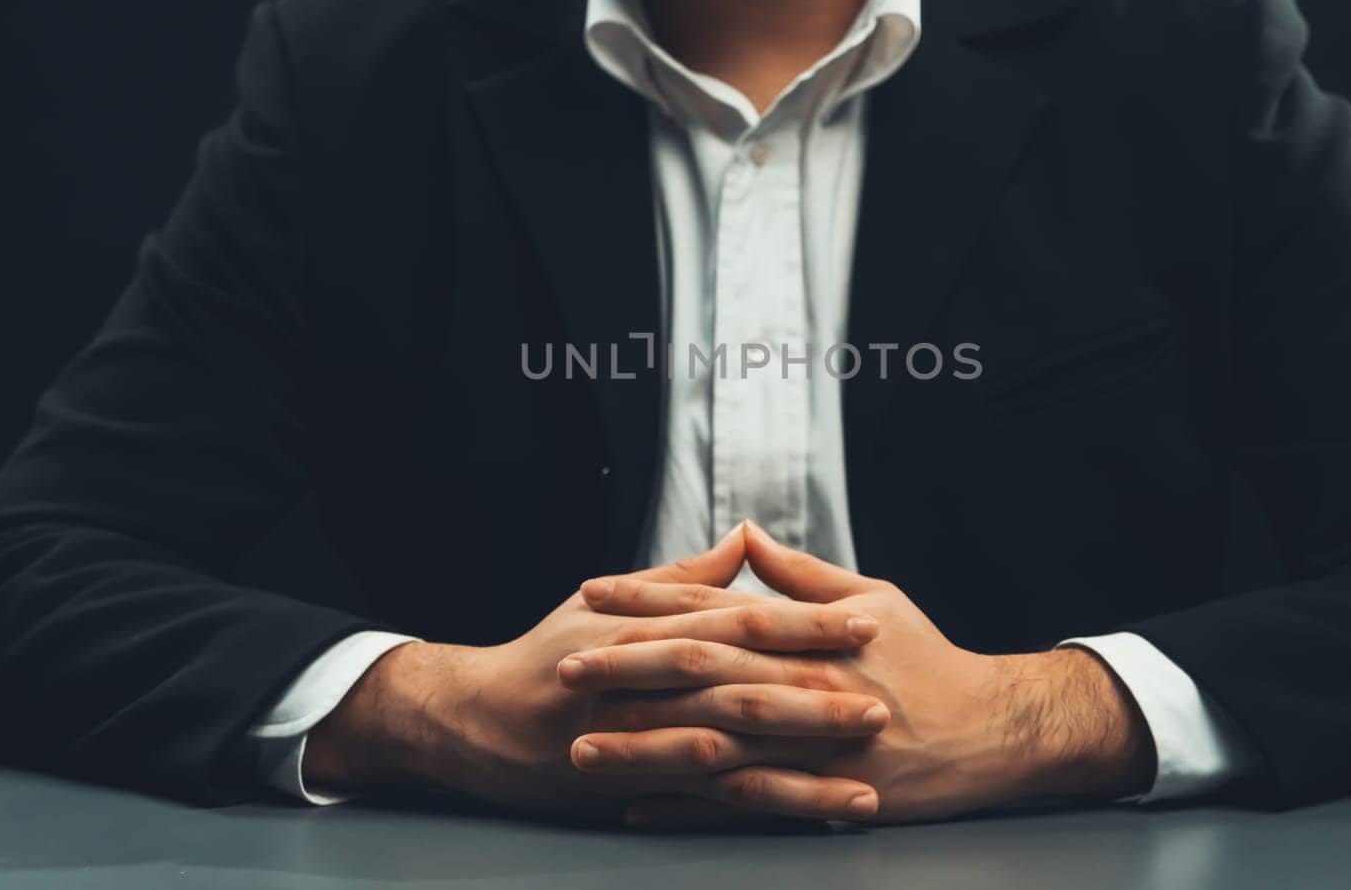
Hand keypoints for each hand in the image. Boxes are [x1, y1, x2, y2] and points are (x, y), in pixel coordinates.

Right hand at [302, 523, 889, 822]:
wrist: (470, 718)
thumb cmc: (544, 652)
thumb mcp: (607, 599)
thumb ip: (681, 576)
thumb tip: (742, 540)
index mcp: (649, 627)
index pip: (741, 619)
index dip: (806, 621)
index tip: (865, 621)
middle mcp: (644, 681)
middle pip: (744, 684)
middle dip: (816, 695)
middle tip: (880, 701)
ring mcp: (637, 738)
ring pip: (730, 747)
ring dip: (798, 759)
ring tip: (859, 767)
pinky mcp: (630, 786)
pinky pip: (701, 798)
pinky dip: (753, 803)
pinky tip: (800, 810)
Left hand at [568, 522, 1154, 826]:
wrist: (993, 731)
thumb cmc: (929, 658)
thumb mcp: (874, 596)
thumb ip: (803, 572)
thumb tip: (748, 533)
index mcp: (808, 630)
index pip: (713, 606)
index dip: (649, 600)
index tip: (592, 593)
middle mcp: (803, 683)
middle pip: (701, 672)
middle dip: (627, 671)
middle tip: (563, 669)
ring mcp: (810, 743)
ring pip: (712, 743)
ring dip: (644, 746)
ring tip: (582, 747)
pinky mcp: (820, 791)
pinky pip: (743, 803)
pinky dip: (690, 806)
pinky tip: (641, 806)